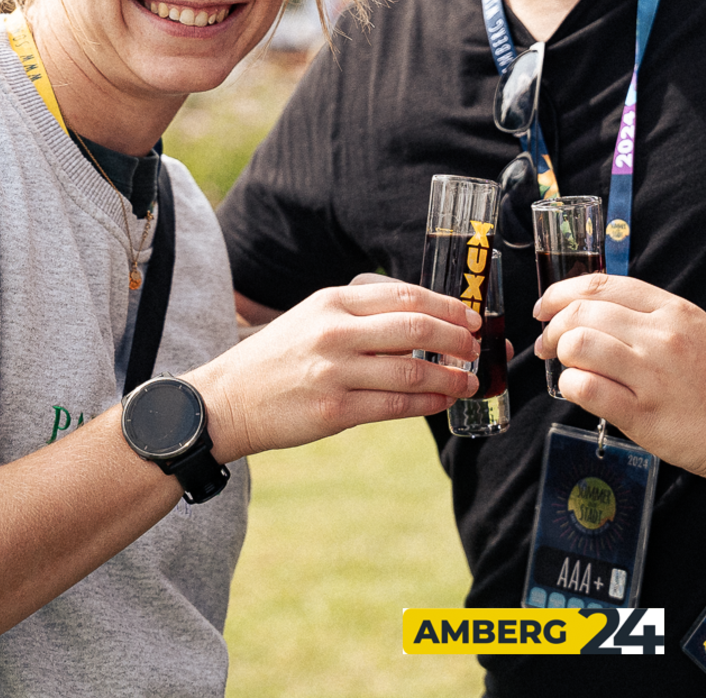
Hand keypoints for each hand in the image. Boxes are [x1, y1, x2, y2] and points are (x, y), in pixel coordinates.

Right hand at [194, 275, 480, 461]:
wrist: (228, 400)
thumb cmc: (279, 358)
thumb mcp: (314, 317)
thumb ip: (361, 312)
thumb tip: (422, 315)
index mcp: (333, 301)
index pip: (405, 295)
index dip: (447, 306)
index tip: (471, 317)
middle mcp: (335, 331)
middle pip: (415, 327)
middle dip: (456, 338)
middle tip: (477, 347)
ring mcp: (334, 372)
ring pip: (411, 370)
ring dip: (449, 376)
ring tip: (468, 380)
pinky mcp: (333, 410)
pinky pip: (394, 405)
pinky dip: (427, 403)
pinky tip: (442, 401)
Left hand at [533, 275, 705, 488]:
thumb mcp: (696, 331)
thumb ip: (651, 318)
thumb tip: (597, 314)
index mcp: (672, 310)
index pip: (601, 285)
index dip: (561, 293)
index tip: (545, 308)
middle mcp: (660, 336)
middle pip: (582, 312)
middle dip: (552, 327)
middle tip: (548, 345)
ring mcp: (652, 375)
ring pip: (578, 345)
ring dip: (561, 356)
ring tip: (567, 369)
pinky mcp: (643, 415)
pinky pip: (586, 389)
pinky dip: (570, 387)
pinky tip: (578, 392)